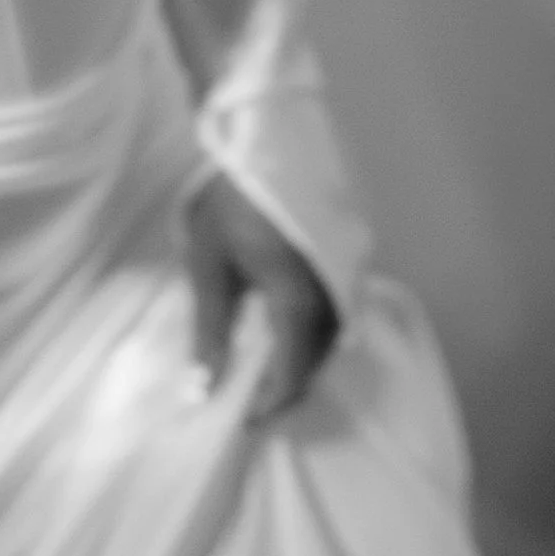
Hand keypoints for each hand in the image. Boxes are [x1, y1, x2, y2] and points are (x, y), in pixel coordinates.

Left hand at [183, 169, 338, 423]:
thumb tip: (203, 390)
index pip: (291, 373)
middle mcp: (335, 291)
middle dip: (288, 387)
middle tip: (252, 400)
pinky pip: (340, 309)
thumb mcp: (208, 266)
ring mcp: (349, 271)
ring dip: (304, 359)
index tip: (242, 421)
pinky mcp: (352, 254)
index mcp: (298, 298)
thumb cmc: (229, 200)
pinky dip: (316, 331)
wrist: (268, 134)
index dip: (269, 404)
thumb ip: (209, 331)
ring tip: (266, 368)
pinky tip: (287, 327)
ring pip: (334, 337)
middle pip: (319, 360)